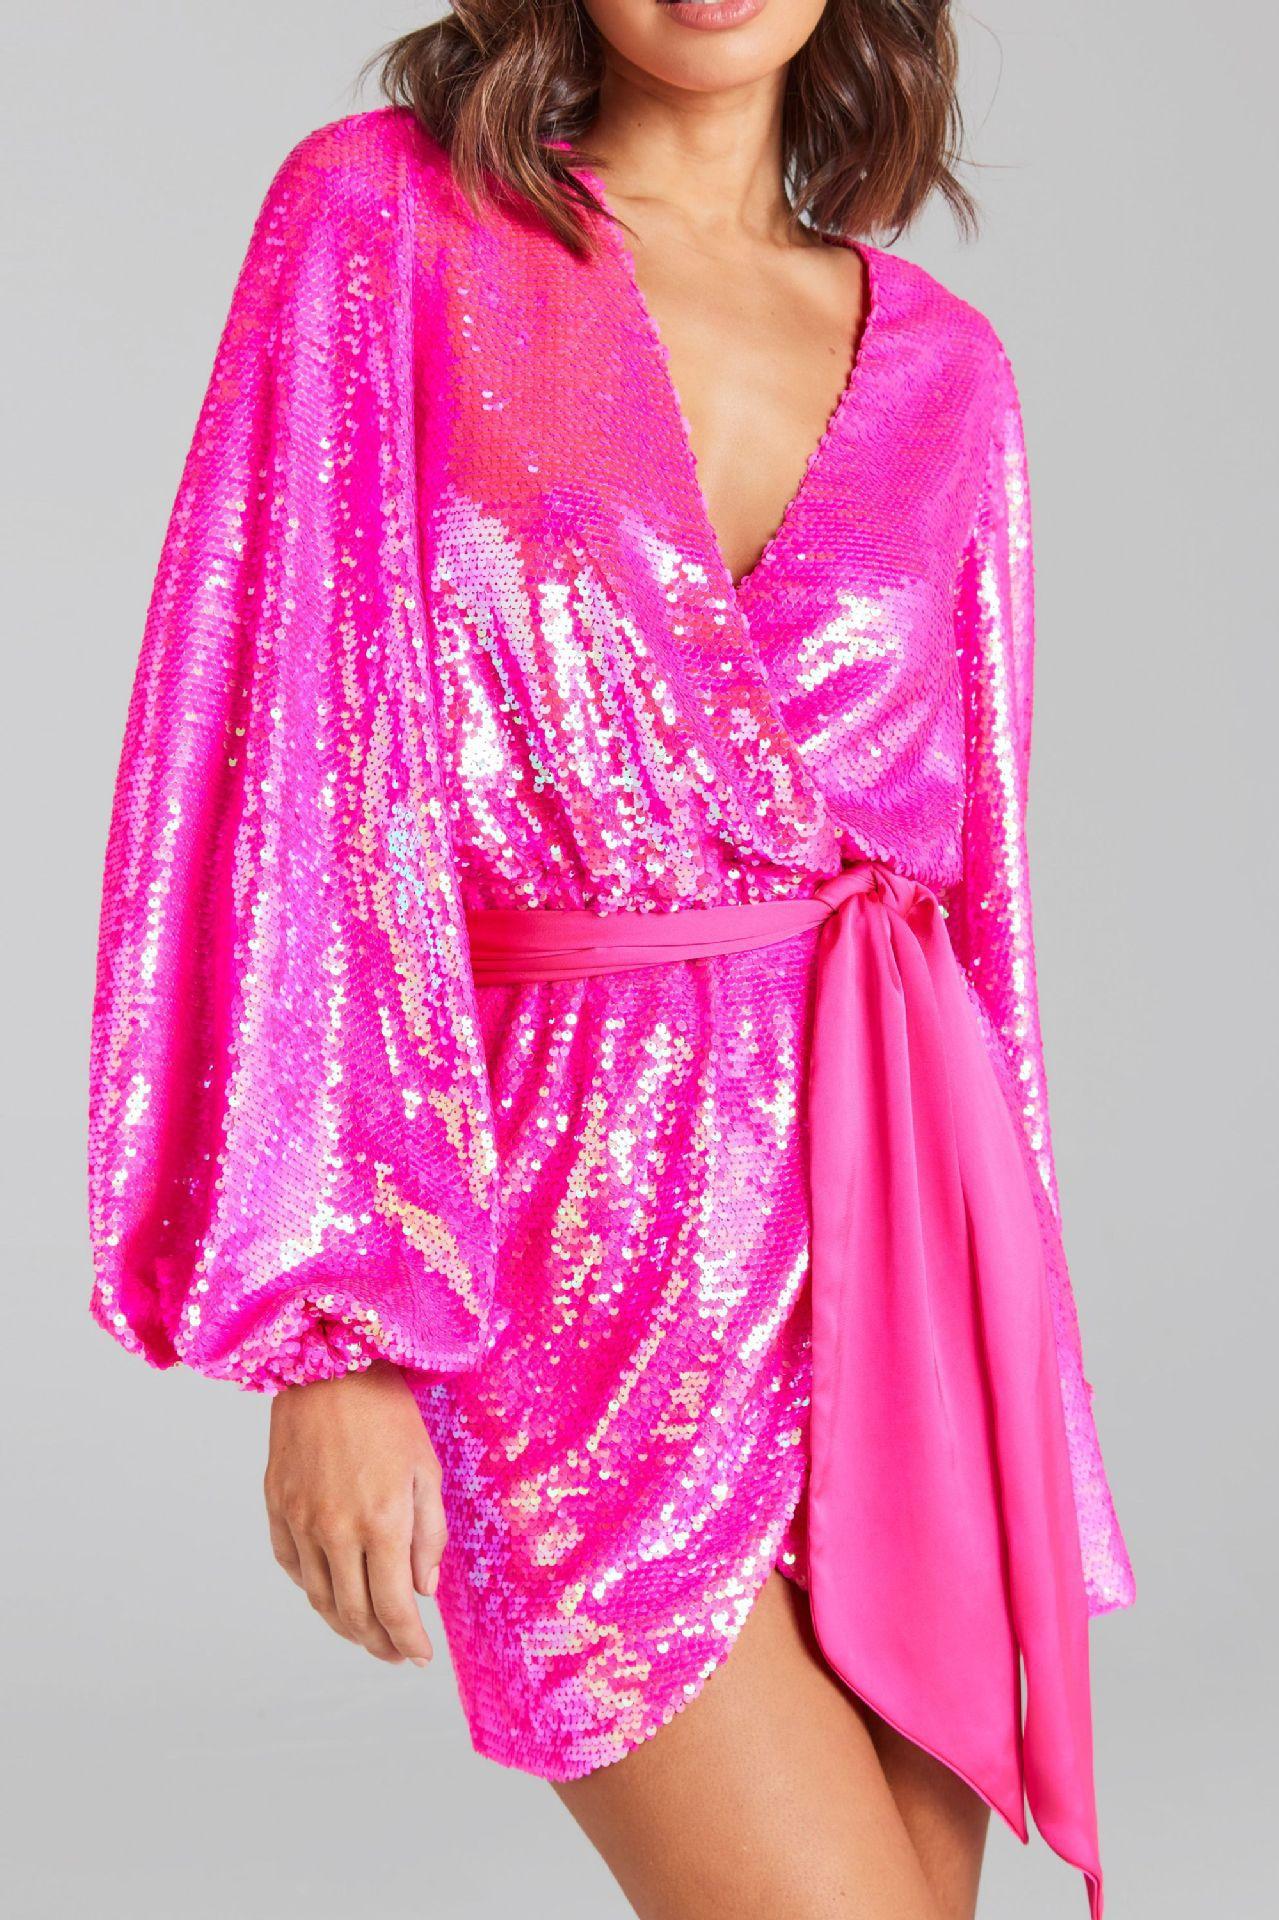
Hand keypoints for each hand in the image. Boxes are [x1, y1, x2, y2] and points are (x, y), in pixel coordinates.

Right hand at [264, 1359, 444, 1666]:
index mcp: (382, 1522)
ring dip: (346, 1626)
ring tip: (368, 1634)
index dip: (409, 1641)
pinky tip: (332, 1591)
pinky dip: (313, 1589)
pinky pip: (292, 1566)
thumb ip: (429, 1535)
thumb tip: (423, 1590)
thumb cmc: (387, 1411)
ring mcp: (300, 1521)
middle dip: (380, 1643)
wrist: (328, 1365)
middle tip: (398, 1653)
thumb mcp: (428, 1469)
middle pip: (354, 1615)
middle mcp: (336, 1531)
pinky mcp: (276, 1506)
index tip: (420, 1657)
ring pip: (319, 1598)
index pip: (394, 1608)